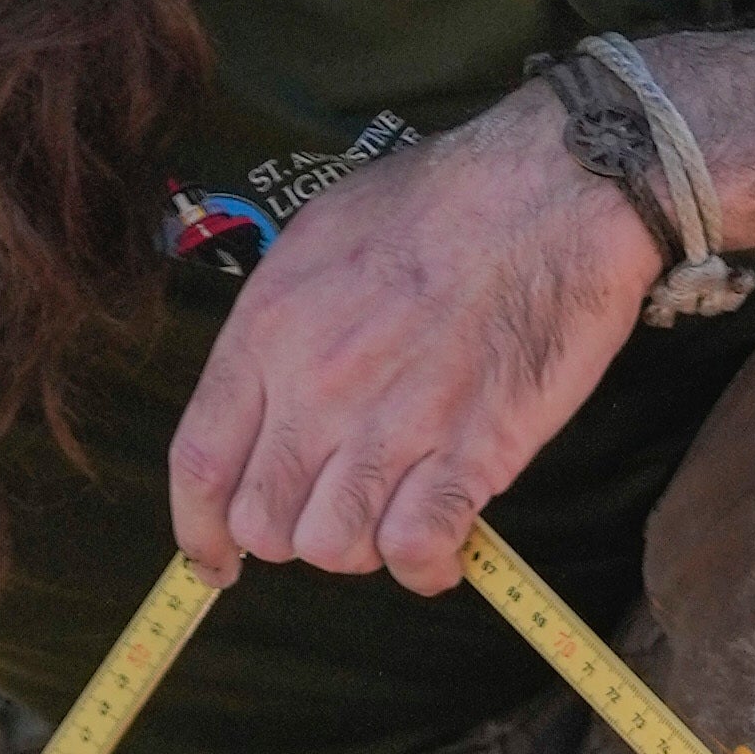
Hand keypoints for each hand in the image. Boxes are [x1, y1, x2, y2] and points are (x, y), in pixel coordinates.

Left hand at [167, 94, 653, 587]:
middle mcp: (318, 386)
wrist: (554, 187)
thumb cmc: (444, 199)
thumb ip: (280, 326)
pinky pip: (415, 551)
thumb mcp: (321, 236)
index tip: (215, 561)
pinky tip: (442, 546)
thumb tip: (264, 395)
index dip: (200, 532)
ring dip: (359, 548)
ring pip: (332, 549)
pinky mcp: (470, 452)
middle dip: (292, 534)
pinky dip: (425, 566)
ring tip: (393, 513)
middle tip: (335, 509)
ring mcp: (393, 424)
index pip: (200, 465)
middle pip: (263, 524)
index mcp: (270, 330)